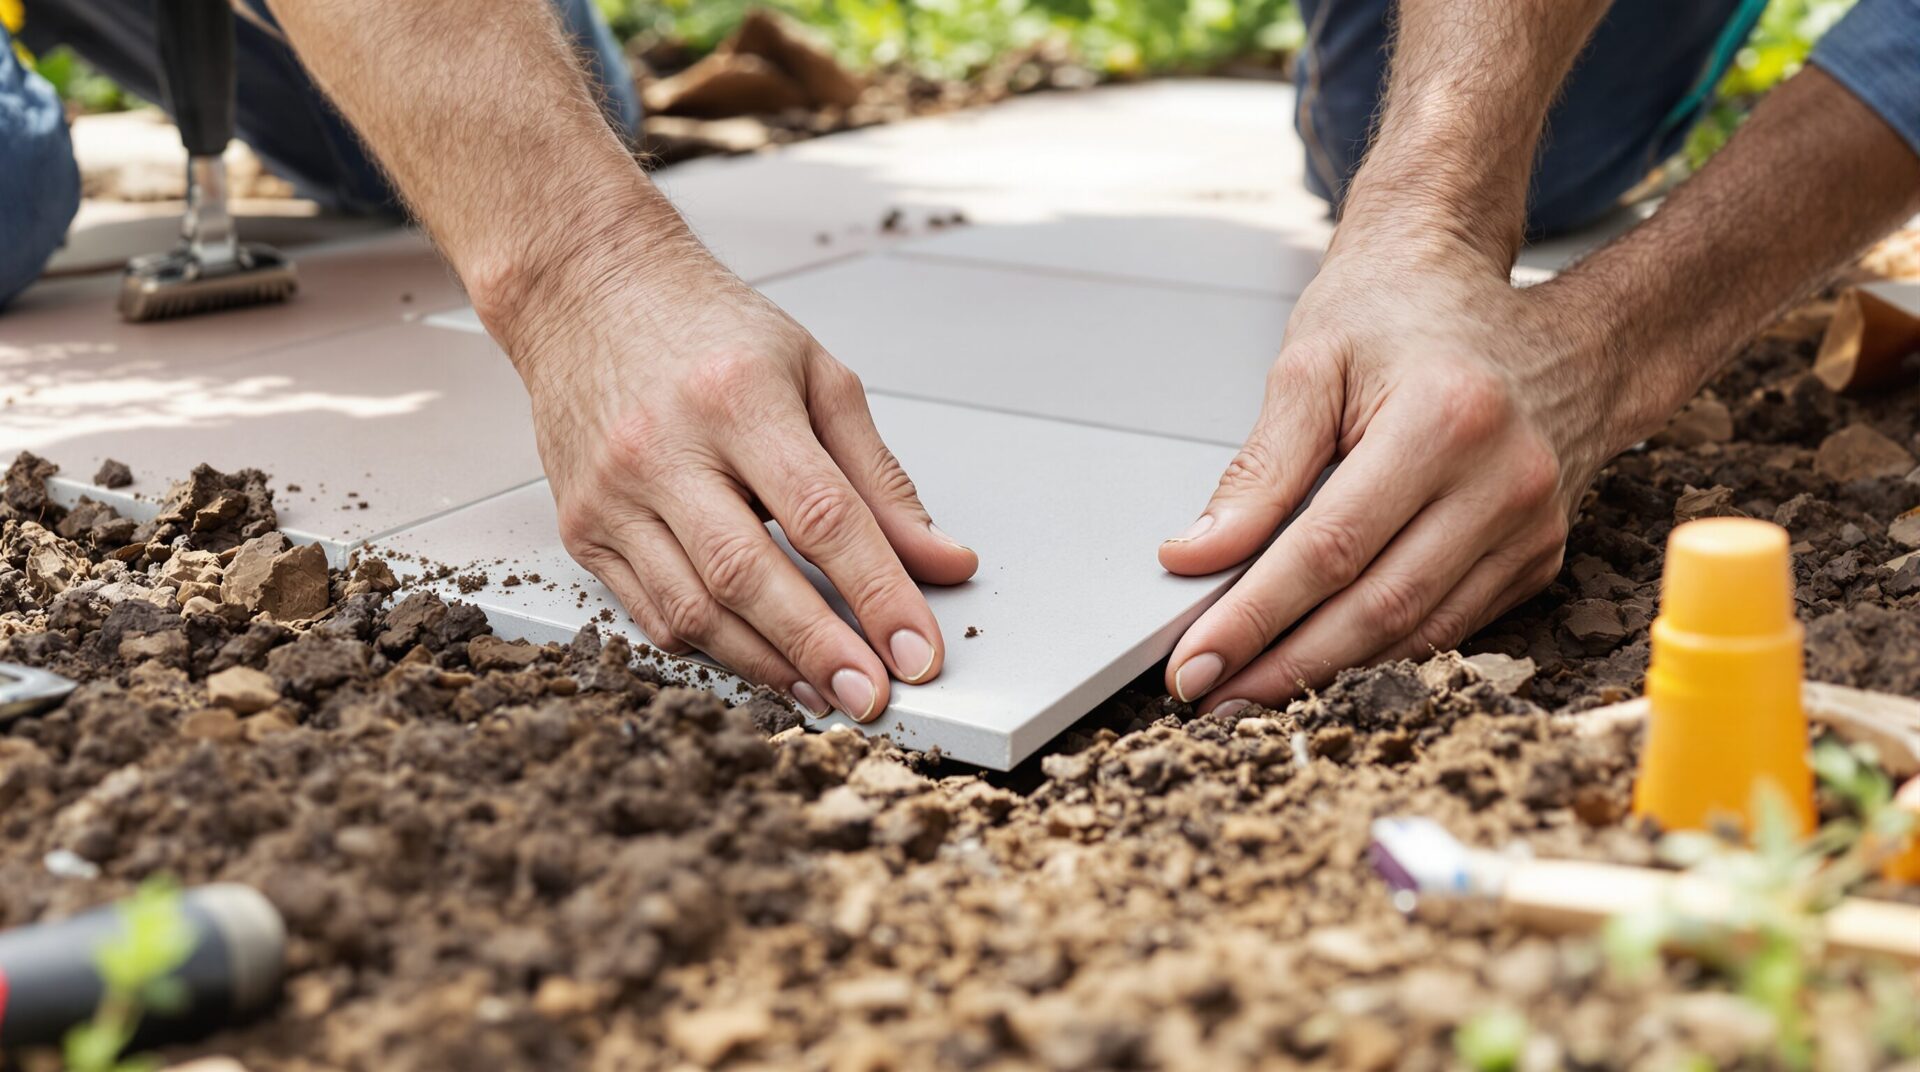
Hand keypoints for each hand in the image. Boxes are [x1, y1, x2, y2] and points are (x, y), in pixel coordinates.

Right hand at [498, 248, 977, 721]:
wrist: (588, 293)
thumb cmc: (709, 330)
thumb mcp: (817, 377)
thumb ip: (880, 479)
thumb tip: (941, 560)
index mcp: (737, 397)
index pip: (821, 516)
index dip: (877, 593)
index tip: (918, 650)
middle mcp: (664, 447)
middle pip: (749, 574)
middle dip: (821, 648)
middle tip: (874, 697)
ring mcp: (612, 493)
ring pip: (693, 610)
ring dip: (768, 665)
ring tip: (826, 692)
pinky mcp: (581, 526)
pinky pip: (650, 612)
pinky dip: (712, 648)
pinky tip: (760, 659)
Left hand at [1158, 240, 1638, 714]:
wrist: (1537, 322)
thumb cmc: (1412, 316)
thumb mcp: (1314, 362)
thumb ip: (1259, 467)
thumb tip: (1197, 555)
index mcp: (1446, 417)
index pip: (1329, 547)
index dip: (1255, 615)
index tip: (1195, 659)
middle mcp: (1505, 479)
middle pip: (1377, 606)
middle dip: (1283, 665)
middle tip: (1208, 696)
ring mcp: (1532, 525)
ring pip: (1417, 632)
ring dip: (1328, 676)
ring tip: (1251, 693)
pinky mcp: (1538, 554)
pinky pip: (1450, 625)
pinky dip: (1382, 653)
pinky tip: (1324, 667)